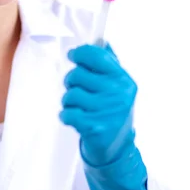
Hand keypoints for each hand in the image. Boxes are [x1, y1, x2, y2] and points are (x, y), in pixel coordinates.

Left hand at [59, 43, 146, 189]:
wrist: (117, 149)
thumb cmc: (113, 112)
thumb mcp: (119, 87)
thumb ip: (110, 64)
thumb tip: (101, 41)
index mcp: (124, 80)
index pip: (97, 56)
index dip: (80, 54)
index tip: (73, 56)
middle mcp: (117, 93)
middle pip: (77, 74)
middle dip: (71, 82)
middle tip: (76, 90)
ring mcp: (106, 111)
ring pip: (70, 94)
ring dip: (68, 101)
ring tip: (77, 108)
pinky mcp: (94, 127)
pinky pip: (66, 113)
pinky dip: (66, 116)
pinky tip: (74, 119)